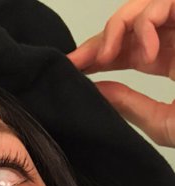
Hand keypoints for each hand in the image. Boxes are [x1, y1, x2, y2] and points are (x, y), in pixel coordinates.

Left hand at [66, 0, 174, 146]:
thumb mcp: (163, 122)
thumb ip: (130, 104)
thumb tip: (96, 90)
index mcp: (171, 59)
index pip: (127, 50)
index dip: (96, 56)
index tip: (70, 68)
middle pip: (130, 26)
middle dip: (98, 41)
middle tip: (76, 62)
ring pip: (144, 7)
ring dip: (119, 28)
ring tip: (109, 57)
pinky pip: (166, 3)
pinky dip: (147, 23)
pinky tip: (145, 52)